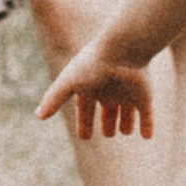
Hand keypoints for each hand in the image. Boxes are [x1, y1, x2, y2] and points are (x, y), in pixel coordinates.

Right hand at [37, 43, 156, 140]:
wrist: (124, 49)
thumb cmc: (93, 64)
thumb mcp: (68, 82)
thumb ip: (53, 98)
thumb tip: (38, 116)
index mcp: (91, 85)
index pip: (86, 106)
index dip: (84, 121)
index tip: (84, 136)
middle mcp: (110, 89)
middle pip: (108, 108)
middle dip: (107, 121)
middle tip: (108, 135)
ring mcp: (128, 92)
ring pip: (128, 110)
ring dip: (127, 122)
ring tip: (125, 131)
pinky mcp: (144, 95)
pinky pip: (147, 113)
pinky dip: (147, 125)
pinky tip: (147, 136)